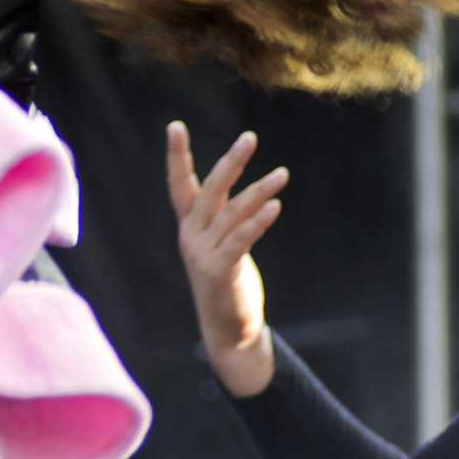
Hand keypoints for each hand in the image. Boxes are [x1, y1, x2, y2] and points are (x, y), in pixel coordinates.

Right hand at [166, 122, 288, 396]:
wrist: (229, 332)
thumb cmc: (228, 284)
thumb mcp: (221, 246)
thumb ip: (225, 220)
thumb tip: (246, 192)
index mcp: (190, 228)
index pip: (179, 186)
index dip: (177, 157)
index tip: (174, 126)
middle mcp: (191, 237)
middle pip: (210, 190)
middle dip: (230, 162)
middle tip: (250, 137)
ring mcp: (202, 255)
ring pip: (233, 213)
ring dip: (259, 191)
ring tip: (283, 174)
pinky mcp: (219, 272)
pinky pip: (240, 239)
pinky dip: (258, 221)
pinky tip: (275, 205)